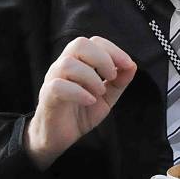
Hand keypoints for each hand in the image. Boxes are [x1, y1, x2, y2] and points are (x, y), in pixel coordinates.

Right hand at [25, 36, 135, 169]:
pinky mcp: (47, 97)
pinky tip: (90, 101)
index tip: (127, 65)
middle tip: (111, 77)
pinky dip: (78, 92)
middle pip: (79, 44)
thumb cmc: (81, 111)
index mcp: (78, 62)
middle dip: (102, 58)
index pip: (93, 41)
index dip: (113, 50)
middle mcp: (63, 66)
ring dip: (91, 77)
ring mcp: (53, 80)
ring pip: (68, 63)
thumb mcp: (107, 97)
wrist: (59, 136)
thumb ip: (119, 82)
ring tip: (99, 92)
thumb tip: (132, 65)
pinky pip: (58, 86)